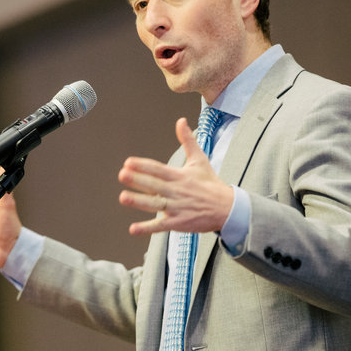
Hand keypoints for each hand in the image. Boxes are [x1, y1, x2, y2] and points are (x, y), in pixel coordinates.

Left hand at [118, 117, 233, 235]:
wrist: (227, 208)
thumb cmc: (210, 183)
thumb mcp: (199, 160)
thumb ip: (187, 141)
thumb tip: (181, 121)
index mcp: (179, 176)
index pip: (158, 169)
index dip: (143, 166)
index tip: (128, 162)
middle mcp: (176, 191)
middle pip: (154, 185)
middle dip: (138, 180)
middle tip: (122, 174)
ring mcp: (177, 207)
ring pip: (155, 204)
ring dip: (139, 201)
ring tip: (123, 197)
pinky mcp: (179, 223)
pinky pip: (161, 226)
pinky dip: (147, 228)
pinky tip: (133, 229)